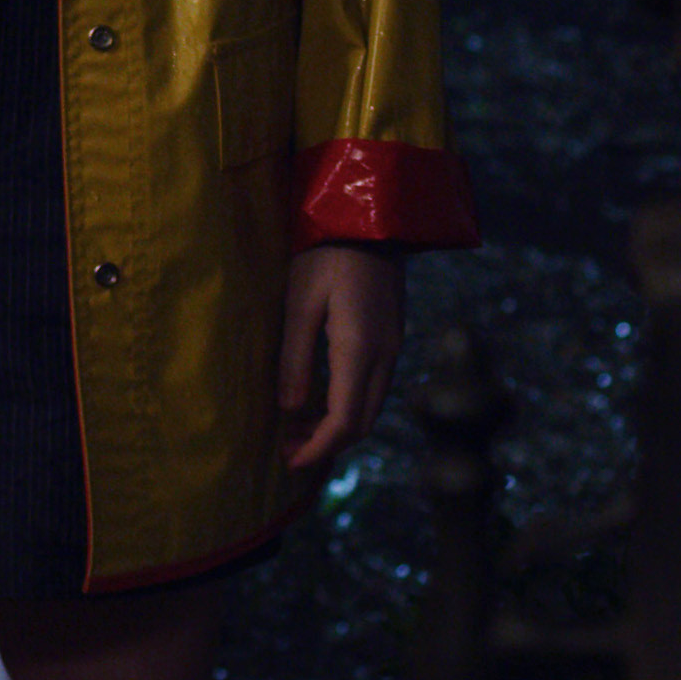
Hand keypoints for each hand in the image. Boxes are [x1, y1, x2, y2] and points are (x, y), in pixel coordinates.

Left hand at [278, 243, 402, 471]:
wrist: (373, 217)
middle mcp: (385, 355)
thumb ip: (295, 358)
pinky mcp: (392, 337)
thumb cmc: (328, 253)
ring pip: (370, 407)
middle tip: (287, 448)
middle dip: (326, 444)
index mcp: (360, 350)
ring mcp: (393, 346)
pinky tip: (318, 399)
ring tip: (296, 428)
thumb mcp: (300, 302)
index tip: (290, 462)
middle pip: (362, 423)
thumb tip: (290, 410)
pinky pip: (373, 387)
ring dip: (337, 426)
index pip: (344, 421)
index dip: (317, 449)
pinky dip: (347, 405)